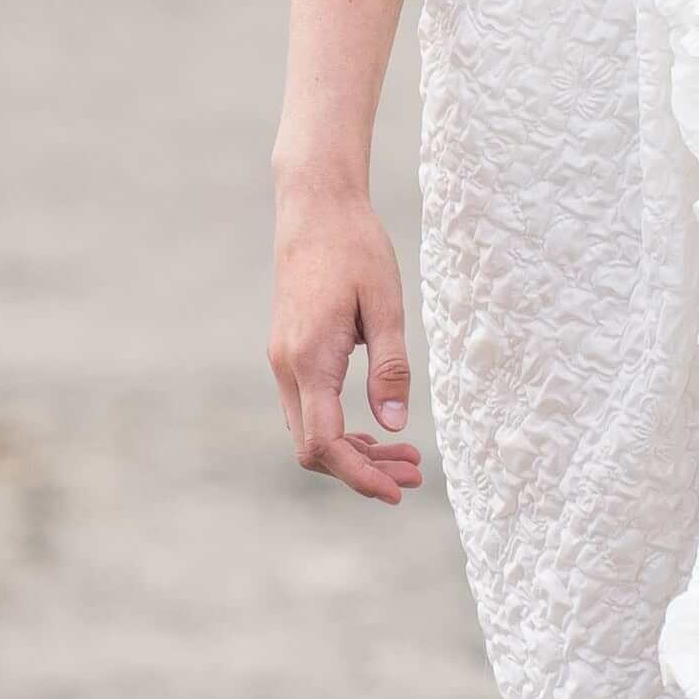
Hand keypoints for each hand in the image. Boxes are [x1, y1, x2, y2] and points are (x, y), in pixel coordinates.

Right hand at [270, 183, 422, 506]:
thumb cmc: (355, 247)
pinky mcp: (290, 352)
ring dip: (354, 452)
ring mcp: (283, 361)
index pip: (325, 442)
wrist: (314, 206)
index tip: (397, 491)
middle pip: (314, 448)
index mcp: (309, 359)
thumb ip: (390, 367)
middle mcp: (287, 366)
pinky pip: (310, 408)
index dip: (359, 476)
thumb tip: (395, 426)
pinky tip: (377, 427)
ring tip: (406, 457)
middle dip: (363, 470)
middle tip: (415, 474)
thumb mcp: (386, 305)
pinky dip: (341, 428)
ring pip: (310, 431)